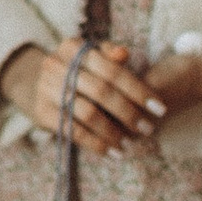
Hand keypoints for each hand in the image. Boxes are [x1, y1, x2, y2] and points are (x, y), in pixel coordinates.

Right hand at [0, 38, 164, 152]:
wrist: (44, 82)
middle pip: (101, 92)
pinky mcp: (42, 112)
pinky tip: (113, 152)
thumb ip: (111, 55)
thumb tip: (123, 54)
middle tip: (148, 128)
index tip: (159, 108)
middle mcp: (56, 65)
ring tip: (130, 144)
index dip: (138, 90)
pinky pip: (73, 132)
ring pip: (87, 113)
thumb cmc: (81, 69)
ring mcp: (46, 89)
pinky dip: (96, 144)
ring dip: (113, 132)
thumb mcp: (94, 56)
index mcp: (73, 47)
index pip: (112, 70)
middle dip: (128, 112)